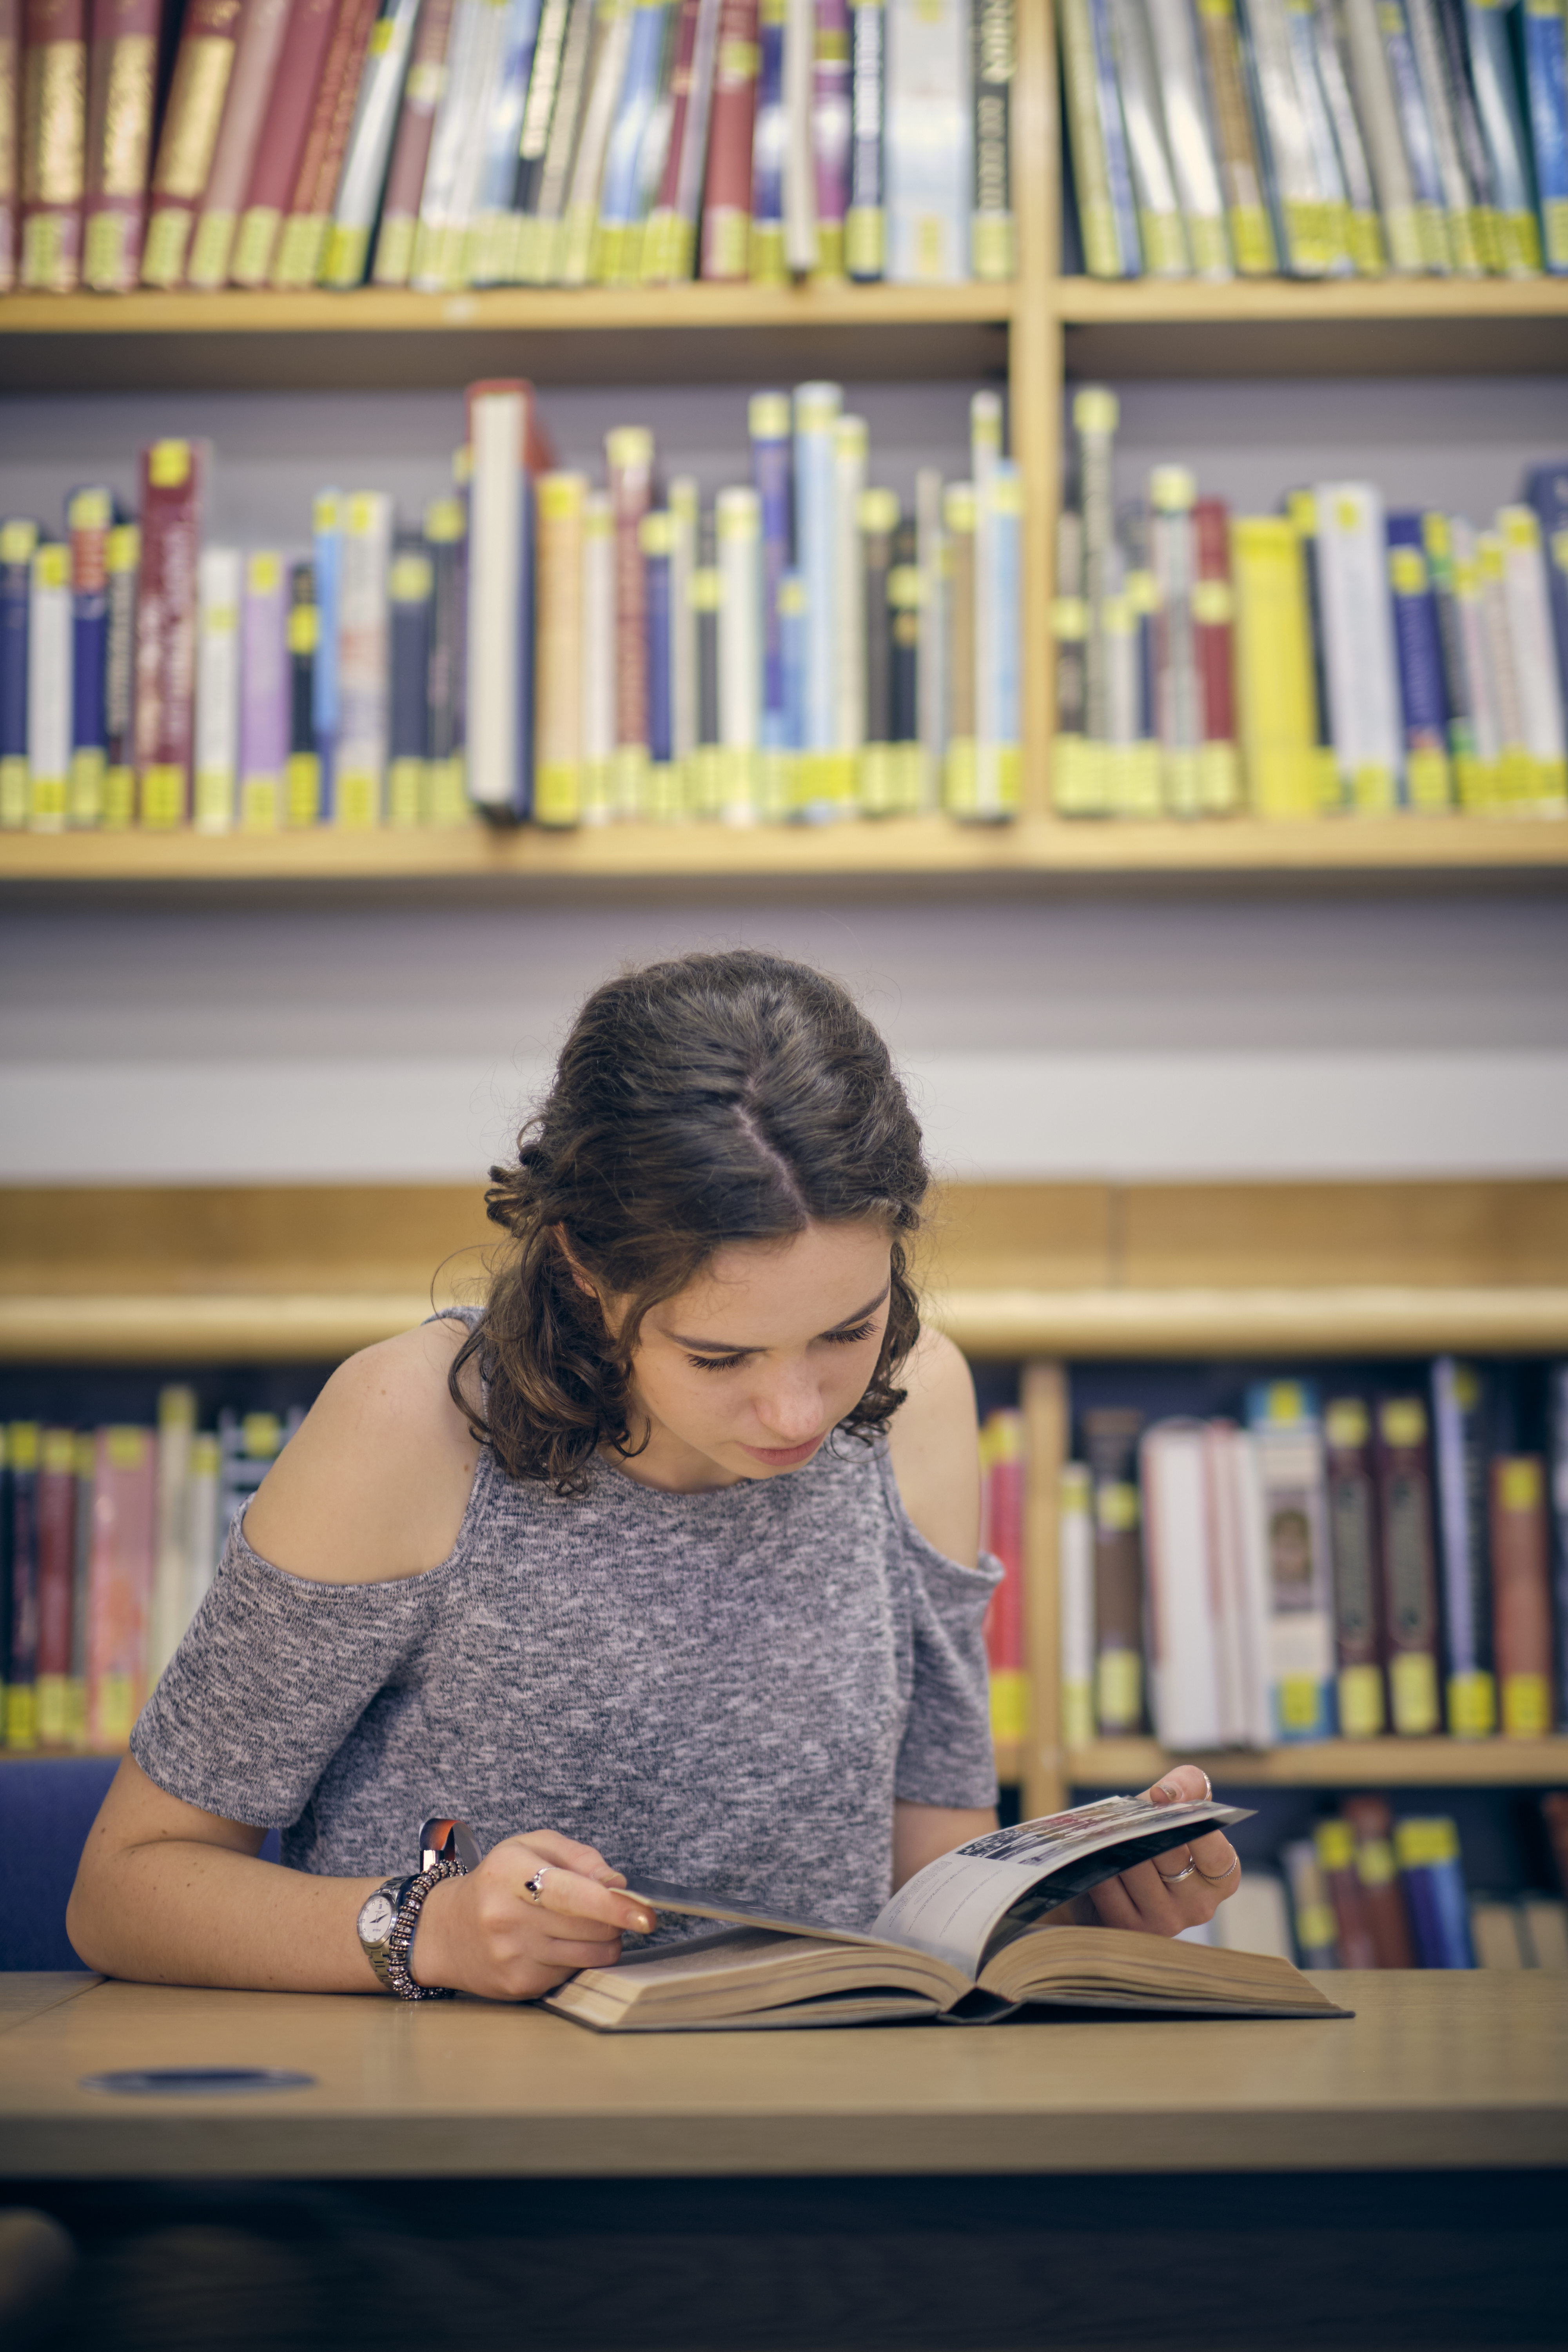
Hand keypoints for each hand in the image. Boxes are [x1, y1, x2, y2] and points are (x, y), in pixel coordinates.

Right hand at [409, 1830, 655, 2000]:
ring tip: (581, 1926)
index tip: (645, 1913)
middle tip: (609, 1910)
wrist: (446, 1930)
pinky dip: (577, 1958)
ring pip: (589, 1954)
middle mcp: (507, 1916)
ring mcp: (511, 1955)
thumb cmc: (496, 1882)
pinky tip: (554, 1944)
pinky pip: (572, 1972)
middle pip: (591, 1927)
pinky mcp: (518, 1984)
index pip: (574, 1894)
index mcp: (510, 1873)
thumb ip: (579, 1856)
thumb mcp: (530, 1847)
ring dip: (602, 1940)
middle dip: (615, 1919)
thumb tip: (617, 1883)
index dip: (615, 1905)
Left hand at [1083, 1765, 1241, 1937]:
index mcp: (1223, 1878)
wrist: (1125, 1873)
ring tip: (1105, 1826)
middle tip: (1123, 1809)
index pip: (1216, 1855)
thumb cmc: (1160, 1835)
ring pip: (1136, 1870)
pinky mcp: (1130, 1929)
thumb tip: (1167, 1795)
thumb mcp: (1180, 1805)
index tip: (1160, 1795)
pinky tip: (1094, 1852)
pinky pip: (1108, 1889)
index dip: (1190, 1823)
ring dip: (1116, 1843)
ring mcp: (1166, 1922)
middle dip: (1144, 1827)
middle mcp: (1200, 1906)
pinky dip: (1099, 1865)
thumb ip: (1186, 1785)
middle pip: (1169, 1857)